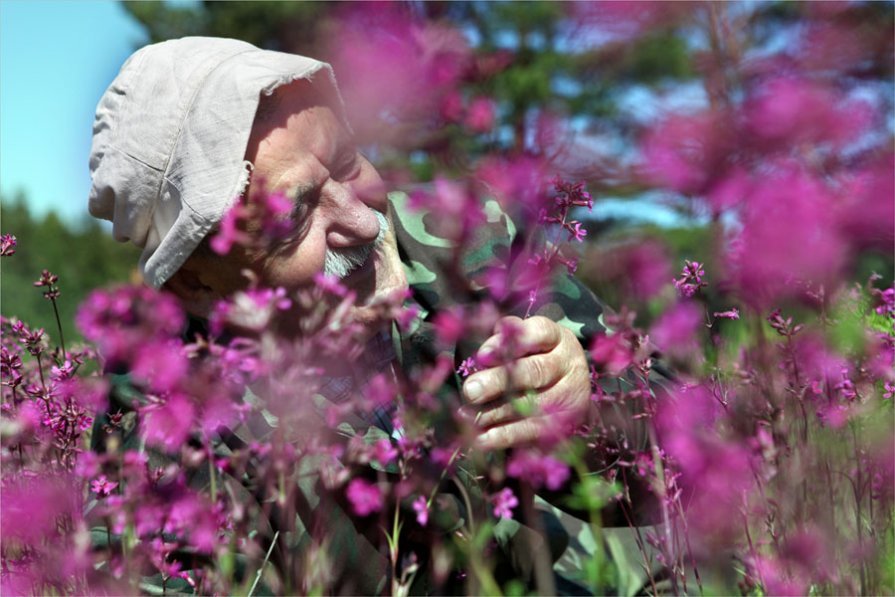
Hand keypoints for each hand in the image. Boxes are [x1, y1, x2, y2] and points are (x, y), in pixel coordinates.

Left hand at [461, 316, 590, 449]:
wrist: (570, 390)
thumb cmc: (535, 358)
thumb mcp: (525, 343)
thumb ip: (504, 342)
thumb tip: (482, 355)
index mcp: (557, 338)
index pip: (538, 333)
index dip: (511, 343)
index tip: (482, 355)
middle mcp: (568, 364)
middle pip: (533, 371)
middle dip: (498, 382)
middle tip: (470, 391)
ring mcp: (570, 395)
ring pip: (531, 404)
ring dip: (495, 413)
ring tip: (468, 417)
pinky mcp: (566, 424)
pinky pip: (532, 430)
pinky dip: (505, 436)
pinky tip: (483, 439)